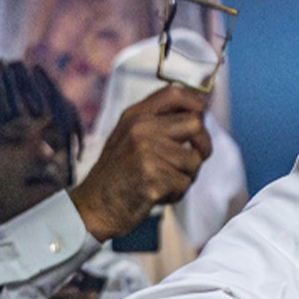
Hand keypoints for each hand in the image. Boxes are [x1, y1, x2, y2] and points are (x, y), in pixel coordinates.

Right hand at [71, 84, 210, 240]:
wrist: (95, 205)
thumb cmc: (117, 174)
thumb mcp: (129, 136)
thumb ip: (157, 122)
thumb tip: (198, 113)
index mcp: (135, 116)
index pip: (174, 94)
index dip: (196, 103)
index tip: (201, 116)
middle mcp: (141, 128)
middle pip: (195, 124)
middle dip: (202, 145)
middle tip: (192, 160)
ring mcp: (147, 152)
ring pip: (194, 159)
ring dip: (186, 176)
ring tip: (163, 181)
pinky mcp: (153, 177)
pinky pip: (185, 183)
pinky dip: (176, 193)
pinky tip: (157, 194)